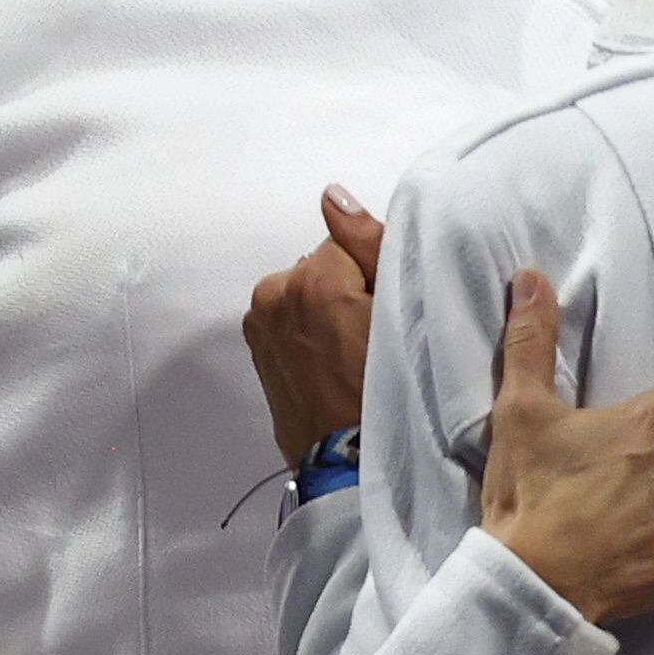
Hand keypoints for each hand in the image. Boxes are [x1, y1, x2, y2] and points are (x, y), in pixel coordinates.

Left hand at [244, 186, 382, 465]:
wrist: (351, 462)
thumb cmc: (388, 385)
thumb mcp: (398, 308)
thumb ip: (366, 241)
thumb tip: (330, 193)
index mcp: (309, 277)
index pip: (348, 244)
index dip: (372, 273)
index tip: (385, 309)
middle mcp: (273, 294)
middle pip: (320, 267)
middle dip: (342, 288)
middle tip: (370, 335)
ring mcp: (259, 325)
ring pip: (303, 294)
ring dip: (322, 311)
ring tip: (349, 353)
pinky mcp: (255, 352)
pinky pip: (288, 323)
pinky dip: (305, 333)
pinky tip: (328, 363)